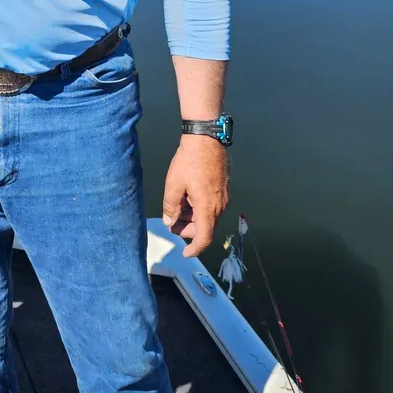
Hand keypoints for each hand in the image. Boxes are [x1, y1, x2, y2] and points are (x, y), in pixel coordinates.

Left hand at [162, 134, 228, 257]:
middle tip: (172, 223)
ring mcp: (223, 197)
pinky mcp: (222, 188)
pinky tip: (186, 198)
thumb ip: (171, 206)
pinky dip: (198, 208)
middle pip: (205, 228)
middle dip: (188, 230)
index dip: (195, 249)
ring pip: (208, 217)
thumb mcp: (174, 184)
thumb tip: (170, 222)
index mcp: (207, 208)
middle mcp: (219, 205)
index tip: (186, 254)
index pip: (204, 238)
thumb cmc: (190, 160)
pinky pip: (211, 206)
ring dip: (193, 218)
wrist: (206, 139)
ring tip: (176, 207)